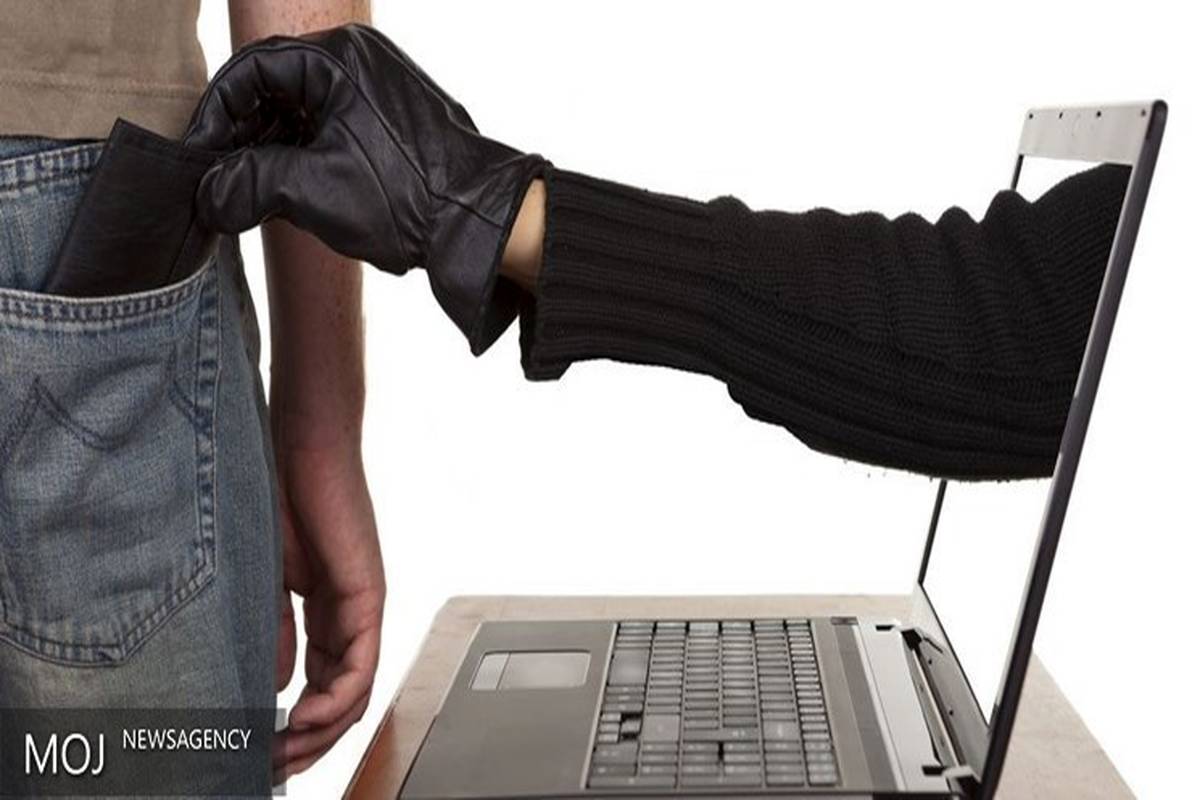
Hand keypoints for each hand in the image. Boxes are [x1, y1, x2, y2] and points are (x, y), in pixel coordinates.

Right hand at [186, 23, 545, 352]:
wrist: (477, 223)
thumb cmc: (406, 195)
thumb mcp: (310, 189)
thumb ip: (247, 184)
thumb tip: (209, 196)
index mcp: (339, 57)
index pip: (252, 70)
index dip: (216, 114)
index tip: (199, 156)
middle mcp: (361, 62)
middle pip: (277, 88)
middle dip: (244, 136)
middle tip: (221, 179)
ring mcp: (380, 91)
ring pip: (304, 111)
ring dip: (272, 150)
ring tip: (251, 194)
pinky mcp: (392, 123)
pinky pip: (332, 128)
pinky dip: (304, 156)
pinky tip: (289, 193)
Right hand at [271, 436, 382, 781]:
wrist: (302, 447)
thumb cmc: (279, 500)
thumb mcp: (266, 583)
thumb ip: (273, 634)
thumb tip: (271, 691)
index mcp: (326, 614)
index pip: (322, 685)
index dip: (296, 725)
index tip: (262, 749)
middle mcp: (350, 617)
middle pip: (343, 699)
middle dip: (308, 740)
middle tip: (272, 764)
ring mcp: (362, 607)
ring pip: (356, 690)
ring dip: (322, 730)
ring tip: (285, 752)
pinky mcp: (367, 594)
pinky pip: (362, 663)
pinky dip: (337, 698)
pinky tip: (305, 717)